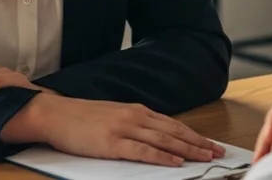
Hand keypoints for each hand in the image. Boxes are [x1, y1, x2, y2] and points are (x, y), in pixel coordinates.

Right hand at [1, 95, 225, 166]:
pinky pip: (142, 151)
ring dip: (187, 149)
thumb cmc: (81, 117)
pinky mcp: (112, 142)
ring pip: (163, 140)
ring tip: (205, 157)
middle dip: (198, 142)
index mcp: (136, 110)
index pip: (172, 124)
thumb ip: (134, 123)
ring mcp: (124, 128)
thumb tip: (156, 137)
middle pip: (174, 131)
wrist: (54, 113)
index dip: (193, 135)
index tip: (210, 144)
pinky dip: (161, 157)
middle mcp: (134, 116)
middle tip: (217, 152)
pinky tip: (175, 162)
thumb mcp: (113, 115)